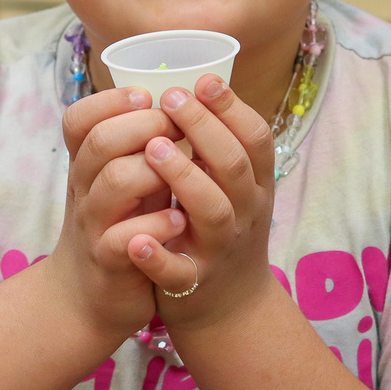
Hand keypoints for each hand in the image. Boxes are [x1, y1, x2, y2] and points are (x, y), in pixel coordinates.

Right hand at [48, 86, 185, 340]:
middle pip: (102, 140)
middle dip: (147, 126)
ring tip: (187, 170)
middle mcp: (85, 187)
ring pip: (115, 181)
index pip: (79, 117)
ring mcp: (94, 224)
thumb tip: (187, 94)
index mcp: (88, 162)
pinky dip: (157, 224)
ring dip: (155, 170)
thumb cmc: (123, 223)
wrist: (91, 296)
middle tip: (177, 128)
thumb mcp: (125, 177)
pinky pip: (125, 238)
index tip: (148, 95)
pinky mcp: (108, 261)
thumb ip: (144, 142)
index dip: (112, 100)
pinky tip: (179, 219)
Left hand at [126, 75, 275, 326]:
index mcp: (254, 185)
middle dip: (204, 128)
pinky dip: (157, 255)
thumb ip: (219, 145)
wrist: (231, 309)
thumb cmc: (221, 231)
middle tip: (170, 99)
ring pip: (213, 210)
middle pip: (233, 165)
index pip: (255, 138)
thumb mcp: (234, 188)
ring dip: (184, 177)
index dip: (232, 107)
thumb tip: (195, 82)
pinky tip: (135, 239)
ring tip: (152, 149)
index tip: (203, 80)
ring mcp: (221, 249)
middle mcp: (245, 213)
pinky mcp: (194, 282)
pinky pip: (178, 270)